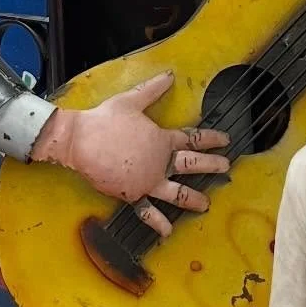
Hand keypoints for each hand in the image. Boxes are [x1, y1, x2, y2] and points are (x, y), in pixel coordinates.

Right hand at [29, 71, 229, 236]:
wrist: (80, 141)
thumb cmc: (104, 120)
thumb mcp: (131, 100)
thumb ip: (153, 89)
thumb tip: (169, 74)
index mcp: (162, 139)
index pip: (192, 139)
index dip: (211, 139)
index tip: (225, 141)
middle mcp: (160, 162)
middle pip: (191, 165)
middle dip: (212, 166)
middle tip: (226, 168)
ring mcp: (148, 181)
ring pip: (176, 193)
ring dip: (193, 199)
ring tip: (205, 205)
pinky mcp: (132, 194)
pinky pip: (148, 211)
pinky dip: (158, 223)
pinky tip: (168, 232)